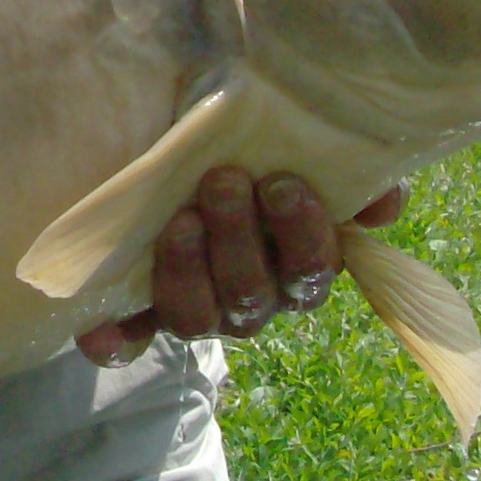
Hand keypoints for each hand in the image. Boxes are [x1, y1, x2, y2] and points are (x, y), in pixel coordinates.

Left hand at [76, 171, 405, 364]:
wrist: (166, 151)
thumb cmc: (240, 144)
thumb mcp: (287, 138)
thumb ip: (344, 167)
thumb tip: (384, 203)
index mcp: (292, 263)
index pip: (312, 271)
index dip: (303, 235)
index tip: (282, 183)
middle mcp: (250, 296)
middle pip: (254, 295)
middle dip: (240, 240)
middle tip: (222, 181)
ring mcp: (197, 308)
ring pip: (199, 318)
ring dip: (189, 271)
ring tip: (178, 219)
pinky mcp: (142, 314)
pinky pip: (131, 341)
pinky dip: (117, 339)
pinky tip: (97, 329)